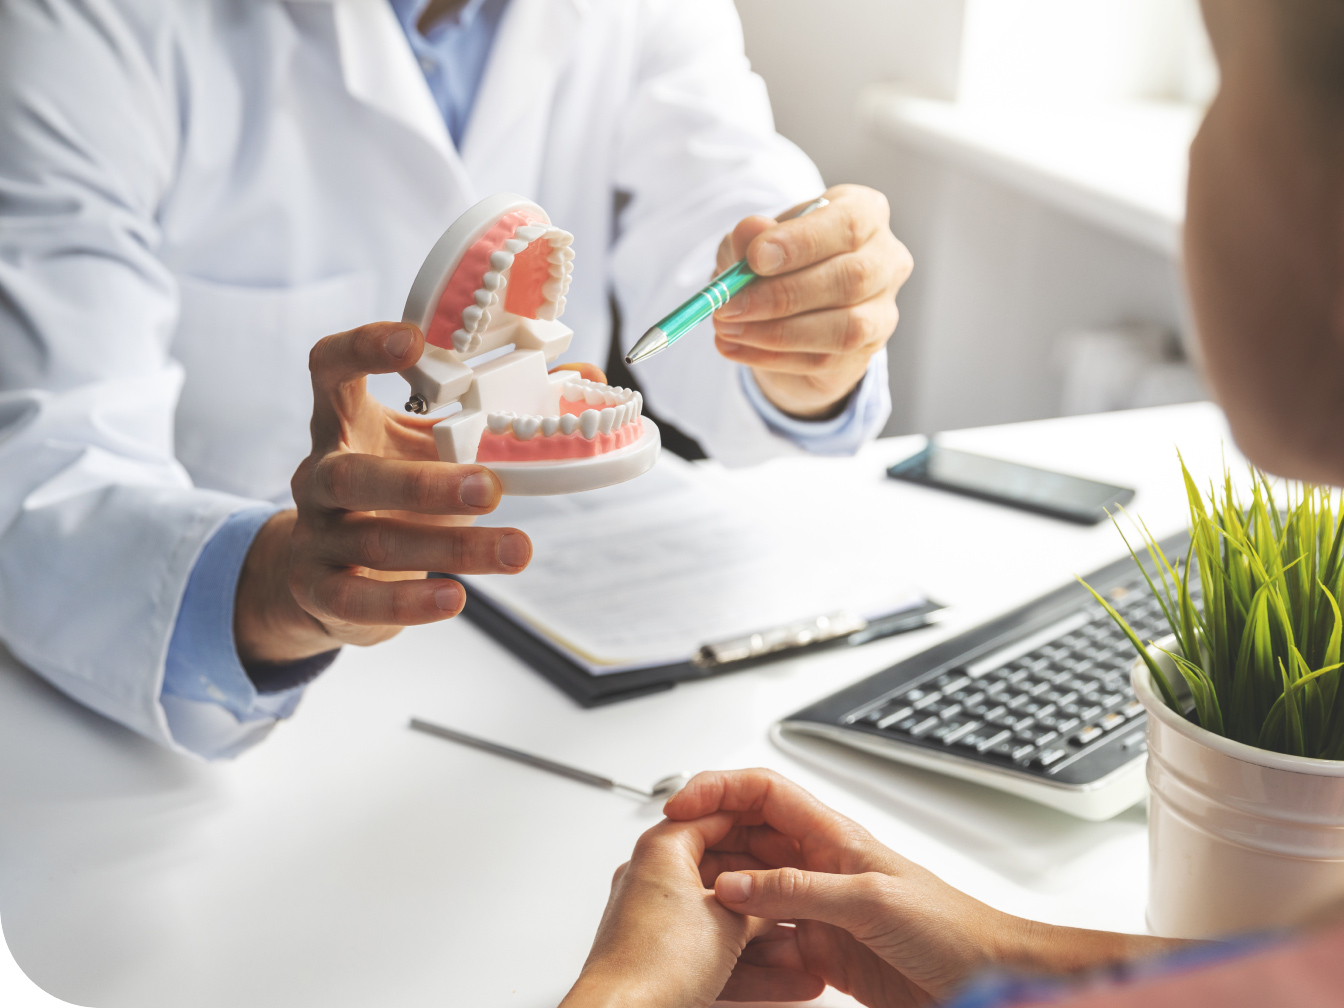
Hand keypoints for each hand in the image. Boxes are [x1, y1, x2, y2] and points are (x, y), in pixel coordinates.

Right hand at [234, 321, 604, 662]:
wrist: (326, 575)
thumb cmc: (396, 494)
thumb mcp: (434, 446)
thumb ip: (497, 411)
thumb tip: (583, 372)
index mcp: (345, 423)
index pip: (330, 368)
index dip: (362, 348)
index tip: (413, 340)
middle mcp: (319, 474)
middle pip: (355, 474)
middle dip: (424, 482)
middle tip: (491, 487)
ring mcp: (315, 534)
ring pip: (376, 540)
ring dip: (450, 548)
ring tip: (516, 551)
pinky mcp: (319, 589)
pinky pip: (358, 598)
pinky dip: (408, 603)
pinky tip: (455, 599)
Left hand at [560, 813, 823, 1007]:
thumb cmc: (656, 964)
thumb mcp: (730, 923)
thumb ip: (761, 903)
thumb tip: (779, 899)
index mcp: (662, 850)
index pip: (715, 816)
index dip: (759, 825)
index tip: (788, 833)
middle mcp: (653, 878)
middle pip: (722, 870)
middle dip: (767, 889)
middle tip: (800, 889)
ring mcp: (655, 919)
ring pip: (720, 918)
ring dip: (763, 937)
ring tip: (802, 946)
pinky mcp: (660, 956)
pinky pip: (711, 950)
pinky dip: (745, 963)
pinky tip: (785, 979)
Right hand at [666, 769, 1185, 1006]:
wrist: (986, 978)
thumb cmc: (951, 927)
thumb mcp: (869, 900)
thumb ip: (798, 891)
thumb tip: (733, 885)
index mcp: (832, 835)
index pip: (762, 792)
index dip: (717, 788)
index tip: (677, 807)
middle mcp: (819, 864)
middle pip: (746, 839)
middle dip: (706, 846)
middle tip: (667, 866)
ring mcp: (818, 908)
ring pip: (750, 892)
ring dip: (719, 900)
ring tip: (686, 913)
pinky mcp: (821, 950)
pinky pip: (767, 941)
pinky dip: (743, 948)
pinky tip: (725, 958)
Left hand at [713, 184, 910, 419]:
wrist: (789, 311)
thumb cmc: (778, 263)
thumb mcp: (753, 243)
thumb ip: (750, 237)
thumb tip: (750, 230)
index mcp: (865, 213)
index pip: (848, 224)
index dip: (801, 242)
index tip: (754, 258)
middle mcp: (886, 259)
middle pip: (851, 278)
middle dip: (782, 295)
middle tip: (729, 305)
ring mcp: (883, 309)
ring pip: (844, 327)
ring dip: (776, 332)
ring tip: (727, 328)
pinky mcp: (866, 351)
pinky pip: (823, 359)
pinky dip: (771, 357)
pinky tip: (734, 348)